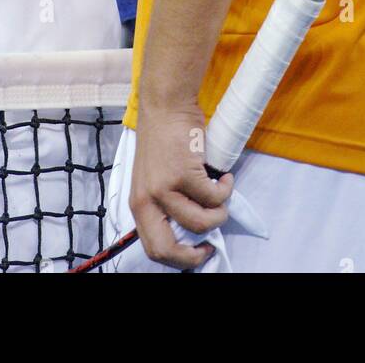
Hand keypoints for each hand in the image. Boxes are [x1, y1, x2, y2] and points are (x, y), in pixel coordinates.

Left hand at [130, 102, 231, 269]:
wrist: (165, 104)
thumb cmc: (163, 138)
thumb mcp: (153, 178)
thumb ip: (165, 203)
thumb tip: (192, 229)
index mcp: (138, 204)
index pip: (153, 248)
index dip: (179, 259)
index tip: (197, 250)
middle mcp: (147, 199)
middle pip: (168, 249)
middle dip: (194, 254)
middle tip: (210, 243)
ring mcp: (164, 187)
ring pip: (201, 222)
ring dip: (219, 213)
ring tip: (222, 196)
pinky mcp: (184, 173)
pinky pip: (214, 196)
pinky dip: (226, 189)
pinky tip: (225, 177)